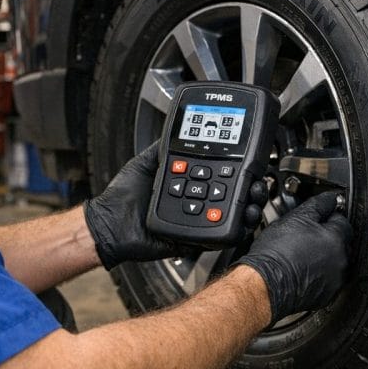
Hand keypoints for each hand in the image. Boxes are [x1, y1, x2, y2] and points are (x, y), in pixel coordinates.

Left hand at [83, 144, 269, 268]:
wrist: (109, 223)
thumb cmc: (122, 197)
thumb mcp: (146, 162)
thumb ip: (164, 147)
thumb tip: (178, 128)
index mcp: (188, 185)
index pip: (218, 178)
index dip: (238, 173)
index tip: (251, 166)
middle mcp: (194, 203)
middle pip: (231, 198)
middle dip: (251, 191)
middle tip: (258, 184)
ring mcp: (194, 222)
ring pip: (228, 217)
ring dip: (247, 210)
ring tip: (253, 203)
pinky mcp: (190, 240)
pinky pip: (214, 238)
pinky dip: (232, 231)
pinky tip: (242, 221)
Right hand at [236, 191, 350, 324]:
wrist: (265, 285)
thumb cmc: (276, 253)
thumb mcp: (295, 218)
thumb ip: (318, 205)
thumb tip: (330, 198)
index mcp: (336, 239)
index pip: (342, 220)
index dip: (328, 216)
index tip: (317, 217)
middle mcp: (341, 260)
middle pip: (341, 241)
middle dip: (328, 236)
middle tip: (306, 235)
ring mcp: (335, 280)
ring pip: (335, 261)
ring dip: (325, 256)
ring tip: (302, 253)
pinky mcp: (326, 295)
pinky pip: (328, 279)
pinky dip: (319, 273)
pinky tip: (303, 269)